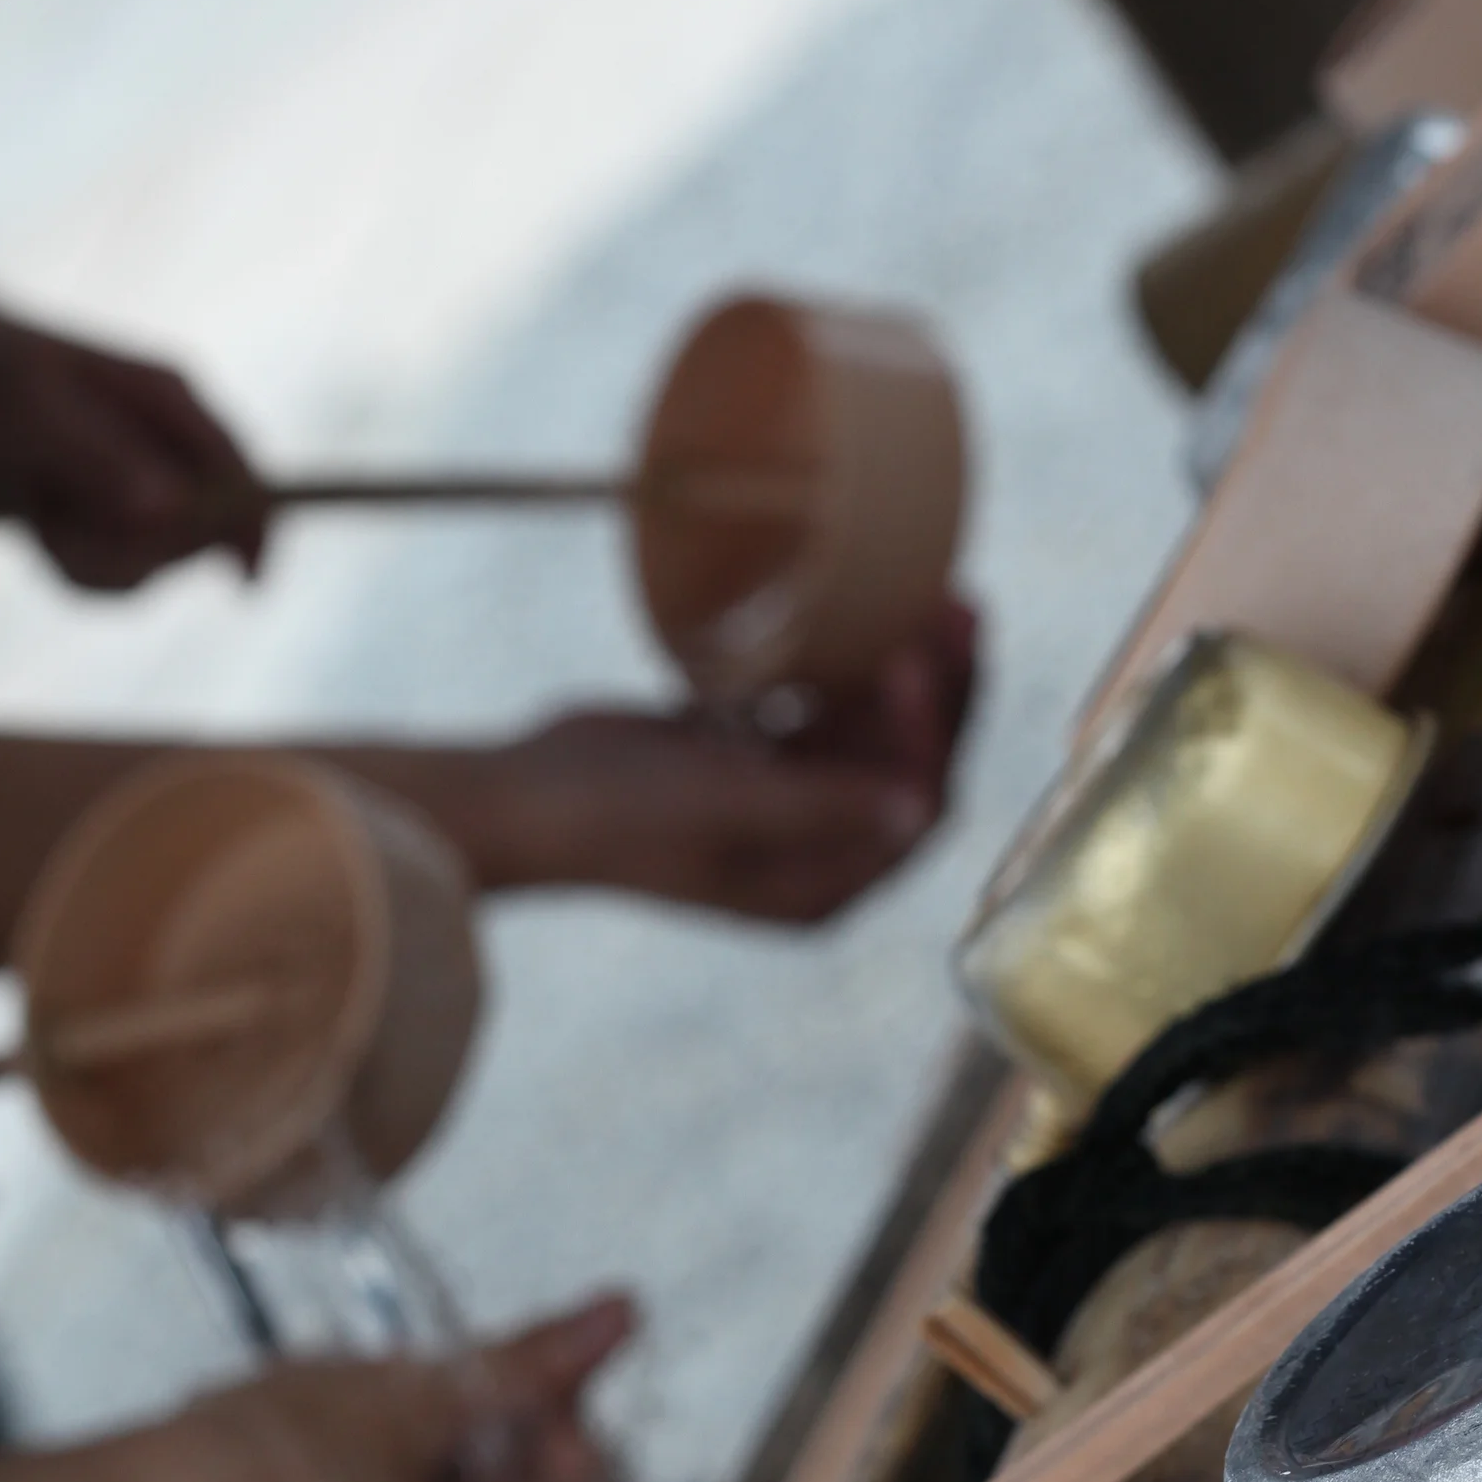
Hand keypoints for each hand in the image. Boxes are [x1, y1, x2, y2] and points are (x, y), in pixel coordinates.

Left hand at [0, 303, 262, 589]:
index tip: (245, 580)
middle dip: (141, 551)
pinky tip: (43, 533)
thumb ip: (106, 460)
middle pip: (201, 531)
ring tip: (41, 524)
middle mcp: (164, 444)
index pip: (238, 470)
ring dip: (97, 561)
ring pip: (157, 561)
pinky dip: (80, 568)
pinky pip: (122, 571)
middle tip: (61, 527)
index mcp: (167, 400)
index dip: (253, 525)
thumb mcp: (37, 414)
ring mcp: (138, 484)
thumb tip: (174, 512)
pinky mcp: (108, 517)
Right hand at [23, 1298, 635, 1481]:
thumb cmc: (236, 1471)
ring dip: (458, 1469)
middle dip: (503, 1447)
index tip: (520, 1369)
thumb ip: (526, 1364)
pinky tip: (364, 1462)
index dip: (561, 1425)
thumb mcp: (402, 1396)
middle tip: (442, 1385)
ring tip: (385, 1421)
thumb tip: (620, 1317)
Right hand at [458, 593, 980, 919]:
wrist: (521, 799)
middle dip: (939, 691)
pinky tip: (858, 610)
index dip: (931, 736)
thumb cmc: (617, 817)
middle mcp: (814, 850)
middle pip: (905, 762)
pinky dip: (839, 665)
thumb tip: (920, 808)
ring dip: (898, 668)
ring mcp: (783, 803)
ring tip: (929, 594)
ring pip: (869, 729)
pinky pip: (817, 706)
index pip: (915, 808)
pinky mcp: (749, 759)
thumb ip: (824, 805)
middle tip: (959, 609)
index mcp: (821, 886)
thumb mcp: (728, 805)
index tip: (914, 662)